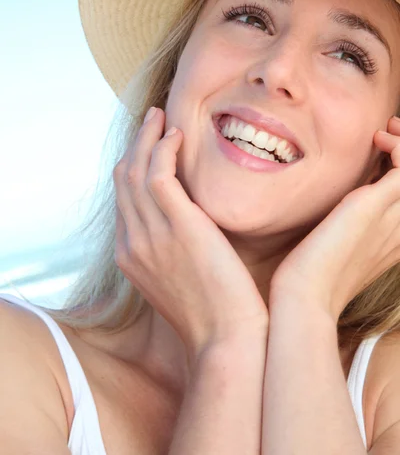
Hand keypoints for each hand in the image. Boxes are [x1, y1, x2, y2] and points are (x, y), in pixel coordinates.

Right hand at [113, 108, 267, 361]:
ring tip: (161, 116)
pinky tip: (178, 135)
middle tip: (151, 121)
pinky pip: (158, 173)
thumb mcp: (179, 280)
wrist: (226, 339)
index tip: (150, 147)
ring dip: (146, 137)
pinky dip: (163, 148)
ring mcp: (150, 233)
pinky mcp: (178, 225)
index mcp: (130, 256)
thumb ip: (172, 251)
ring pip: (136, 170)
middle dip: (134, 145)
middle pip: (123, 179)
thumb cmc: (214, 313)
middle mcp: (132, 242)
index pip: (124, 200)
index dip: (134, 167)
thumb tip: (187, 228)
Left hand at [270, 116, 399, 321]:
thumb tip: (340, 205)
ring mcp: (394, 219)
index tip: (385, 146)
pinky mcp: (376, 206)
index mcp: (396, 240)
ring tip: (385, 132)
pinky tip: (379, 140)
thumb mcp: (338, 244)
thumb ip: (348, 224)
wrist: (305, 295)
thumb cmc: (312, 274)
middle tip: (389, 132)